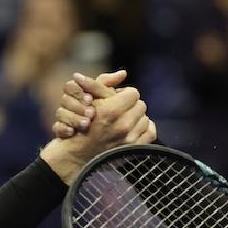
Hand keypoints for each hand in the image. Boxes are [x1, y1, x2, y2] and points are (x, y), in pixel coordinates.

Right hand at [41, 77, 156, 182]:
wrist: (76, 154)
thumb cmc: (78, 124)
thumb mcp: (86, 99)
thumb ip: (103, 83)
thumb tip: (123, 73)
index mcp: (110, 111)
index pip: (133, 92)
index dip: (124, 93)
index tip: (115, 98)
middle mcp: (122, 126)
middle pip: (141, 104)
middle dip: (130, 105)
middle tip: (119, 109)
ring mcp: (129, 139)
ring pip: (146, 118)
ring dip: (136, 117)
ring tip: (124, 120)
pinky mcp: (134, 149)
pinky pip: (151, 132)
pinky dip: (144, 128)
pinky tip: (134, 128)